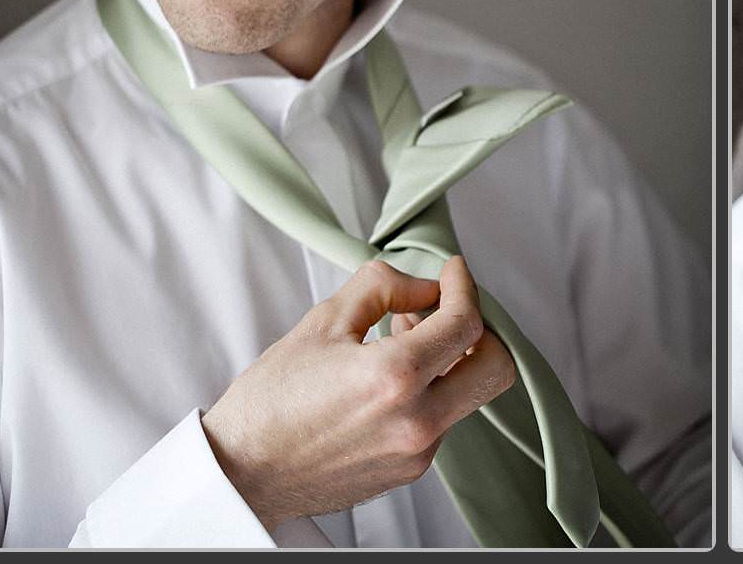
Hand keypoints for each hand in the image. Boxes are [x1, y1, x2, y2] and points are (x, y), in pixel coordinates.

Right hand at [201, 255, 517, 530]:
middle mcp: (417, 421)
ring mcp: (418, 452)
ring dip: (453, 358)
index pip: (465, 323)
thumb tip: (424, 287)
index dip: (464, 286)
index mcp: (394, 377)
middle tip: (448, 308)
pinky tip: (390, 375)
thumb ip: (383, 287)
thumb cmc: (271, 401)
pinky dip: (431, 388)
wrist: (245, 470)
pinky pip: (443, 420)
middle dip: (481, 330)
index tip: (452, 272)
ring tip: (404, 335)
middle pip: (497, 368)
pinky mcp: (410, 470)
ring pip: (470, 395)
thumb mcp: (322, 321)